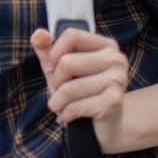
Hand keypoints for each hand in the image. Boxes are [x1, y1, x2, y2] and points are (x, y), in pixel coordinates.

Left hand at [31, 26, 127, 153]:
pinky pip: (74, 106)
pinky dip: (65, 114)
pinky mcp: (113, 102)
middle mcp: (116, 59)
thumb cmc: (81, 90)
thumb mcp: (60, 66)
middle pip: (67, 63)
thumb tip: (39, 34)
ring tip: (61, 106)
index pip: (71, 35)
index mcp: (106, 45)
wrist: (106, 123)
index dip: (53, 52)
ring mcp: (118, 80)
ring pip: (68, 88)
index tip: (51, 66)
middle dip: (55, 82)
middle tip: (60, 91)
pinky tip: (69, 116)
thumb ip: (47, 49)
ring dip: (57, 102)